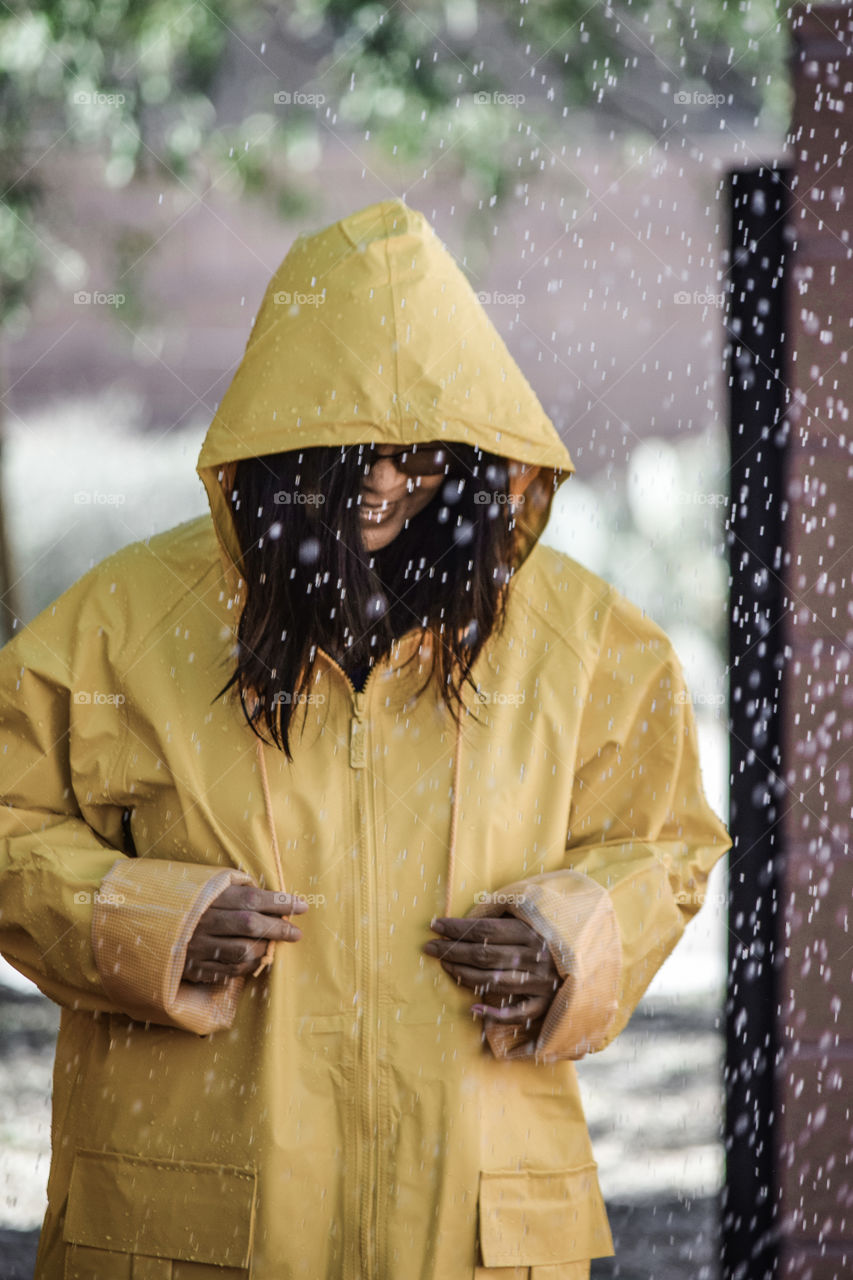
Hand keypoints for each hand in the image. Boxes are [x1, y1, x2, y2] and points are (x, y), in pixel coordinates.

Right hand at [183, 886, 307, 984]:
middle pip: (251, 925)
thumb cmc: (188, 902)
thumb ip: (235, 888)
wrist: (147, 925)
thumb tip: (269, 894)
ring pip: (243, 951)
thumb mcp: (207, 886)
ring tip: (273, 945)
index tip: (302, 906)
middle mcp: (205, 921)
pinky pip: (230, 970)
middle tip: (297, 932)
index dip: (280, 902)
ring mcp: (199, 947)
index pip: (253, 899)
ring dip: (264, 948)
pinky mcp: (195, 968)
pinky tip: (256, 957)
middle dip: (279, 928)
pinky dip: (248, 964)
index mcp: (210, 897)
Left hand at [422, 915, 560, 1028]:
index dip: (456, 927)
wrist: (596, 954)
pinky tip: (474, 1009)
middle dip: (452, 950)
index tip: (434, 925)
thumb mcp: (537, 913)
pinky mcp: (547, 1005)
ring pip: (493, 982)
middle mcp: (534, 956)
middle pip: (483, 954)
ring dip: (464, 975)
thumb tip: (474, 911)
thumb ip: (508, 911)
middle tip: (429, 947)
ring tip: (445, 967)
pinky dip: (495, 1014)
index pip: (484, 929)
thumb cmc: (558, 930)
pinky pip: (518, 1014)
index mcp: (531, 930)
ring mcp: (541, 983)